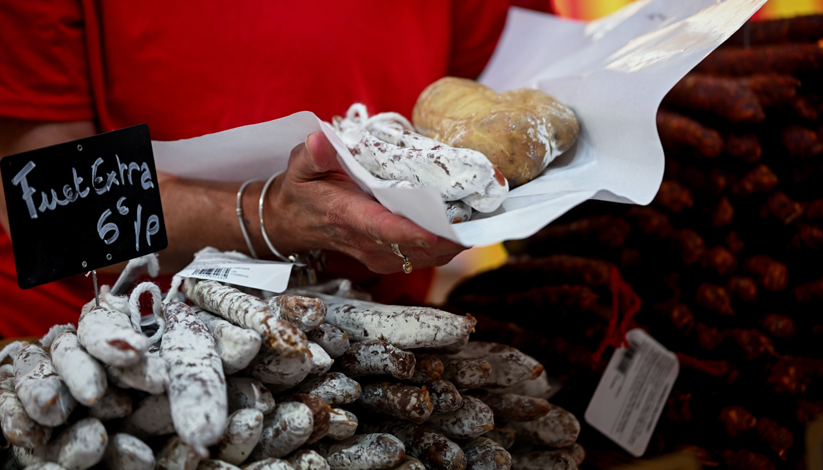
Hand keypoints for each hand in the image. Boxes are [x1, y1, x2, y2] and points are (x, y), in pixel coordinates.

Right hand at [266, 132, 466, 273]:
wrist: (293, 222)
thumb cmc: (302, 190)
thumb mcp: (299, 167)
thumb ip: (313, 154)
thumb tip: (319, 140)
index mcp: (347, 216)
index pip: (383, 228)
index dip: (410, 232)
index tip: (436, 230)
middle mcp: (366, 243)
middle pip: (413, 249)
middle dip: (447, 238)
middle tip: (479, 220)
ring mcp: (377, 255)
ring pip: (423, 258)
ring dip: (452, 244)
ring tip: (481, 223)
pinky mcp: (387, 259)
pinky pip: (422, 259)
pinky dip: (446, 247)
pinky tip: (466, 230)